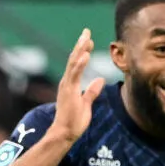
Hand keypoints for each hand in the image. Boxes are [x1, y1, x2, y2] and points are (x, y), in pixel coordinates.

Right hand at [50, 28, 103, 143]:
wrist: (64, 134)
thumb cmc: (73, 122)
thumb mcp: (86, 104)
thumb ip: (91, 91)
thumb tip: (100, 80)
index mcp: (70, 84)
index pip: (76, 64)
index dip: (82, 50)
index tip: (88, 39)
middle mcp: (66, 82)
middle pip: (73, 59)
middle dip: (80, 45)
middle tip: (86, 31)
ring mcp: (66, 86)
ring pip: (73, 63)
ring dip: (80, 50)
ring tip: (86, 38)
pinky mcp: (68, 91)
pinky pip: (74, 75)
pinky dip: (80, 64)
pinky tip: (85, 54)